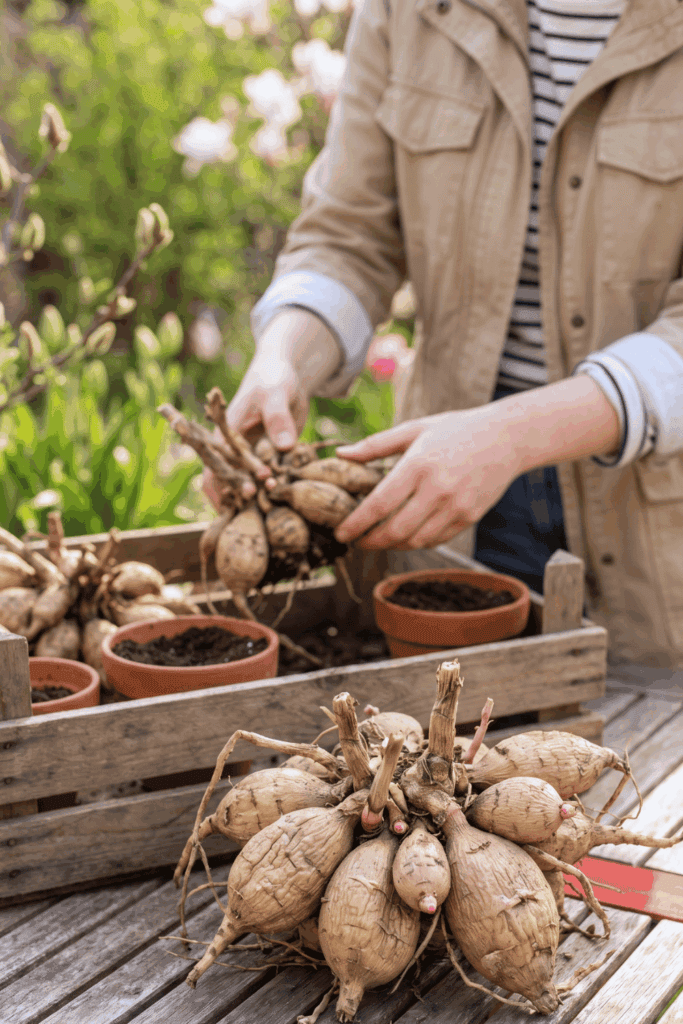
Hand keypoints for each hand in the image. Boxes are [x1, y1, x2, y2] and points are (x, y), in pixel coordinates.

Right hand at [202, 354, 306, 510]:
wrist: (286, 380)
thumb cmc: (273, 380)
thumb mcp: (275, 393)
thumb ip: (278, 417)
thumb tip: (285, 446)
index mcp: (224, 436)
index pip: (215, 466)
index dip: (226, 484)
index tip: (247, 494)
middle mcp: (235, 452)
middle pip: (232, 484)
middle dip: (245, 499)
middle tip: (266, 507)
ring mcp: (253, 459)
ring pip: (252, 486)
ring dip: (263, 499)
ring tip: (279, 507)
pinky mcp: (271, 462)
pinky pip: (273, 482)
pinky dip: (279, 492)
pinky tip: (292, 501)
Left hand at [333, 406, 524, 549]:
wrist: (507, 438)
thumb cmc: (456, 429)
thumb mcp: (414, 429)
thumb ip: (375, 445)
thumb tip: (340, 454)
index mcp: (418, 465)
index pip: (379, 504)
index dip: (356, 524)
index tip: (340, 533)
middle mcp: (437, 489)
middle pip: (395, 531)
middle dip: (370, 542)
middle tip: (357, 541)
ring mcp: (456, 506)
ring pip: (415, 541)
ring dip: (392, 545)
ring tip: (379, 538)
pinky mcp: (469, 517)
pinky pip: (436, 539)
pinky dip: (416, 542)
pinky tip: (406, 534)